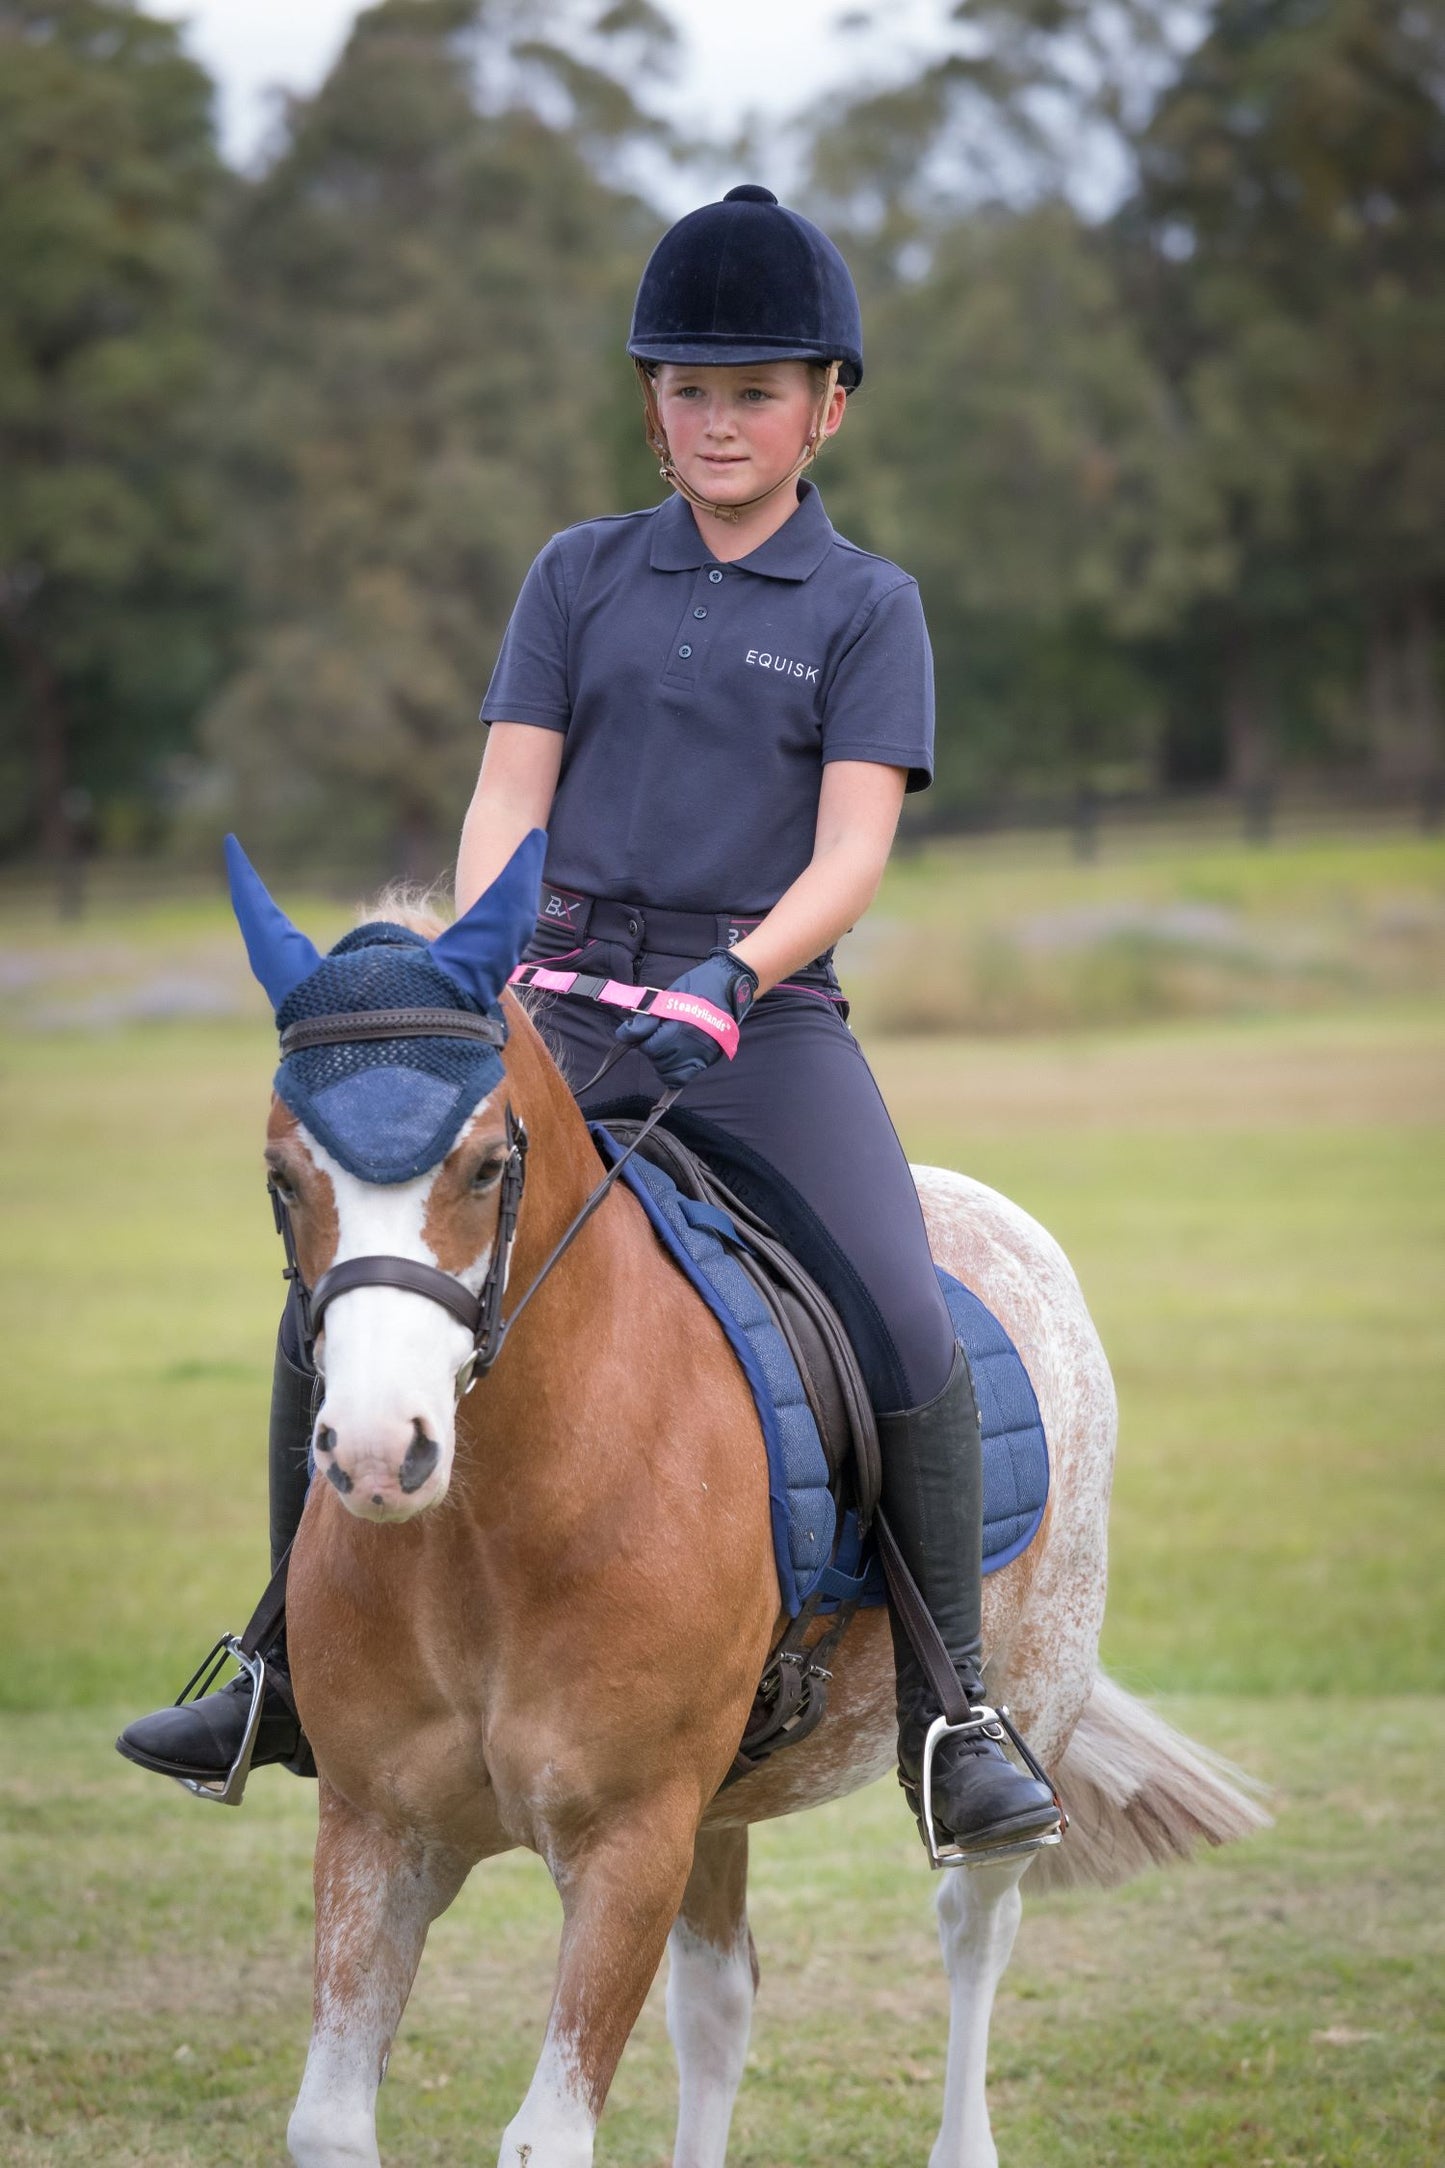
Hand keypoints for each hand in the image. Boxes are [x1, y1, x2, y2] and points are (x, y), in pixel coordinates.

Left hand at [615, 948, 758, 1087]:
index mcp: (677, 1026)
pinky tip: (671, 1061)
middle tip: (655, 1035)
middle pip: (655, 1057)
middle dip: (650, 1047)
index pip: (646, 1044)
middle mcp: (688, 1044)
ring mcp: (699, 1054)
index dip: (636, 1036)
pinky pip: (681, 1078)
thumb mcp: (668, 996)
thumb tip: (627, 1033)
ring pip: (666, 1070)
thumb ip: (647, 1018)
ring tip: (665, 1046)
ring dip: (660, 1060)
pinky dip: (672, 1073)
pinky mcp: (706, 1059)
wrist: (728, 986)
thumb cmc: (697, 987)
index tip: (637, 1030)